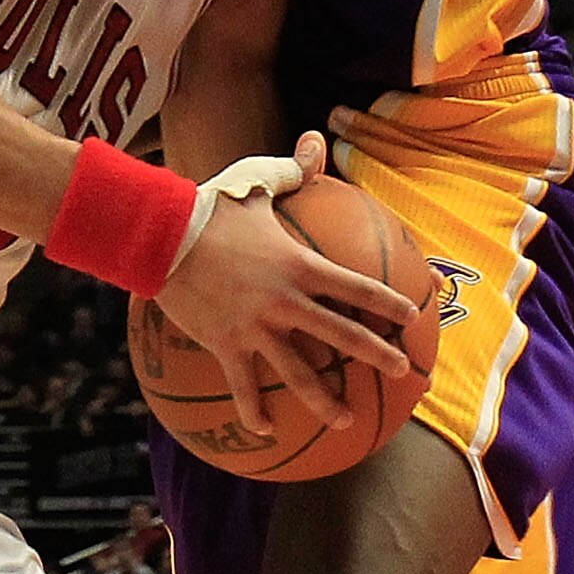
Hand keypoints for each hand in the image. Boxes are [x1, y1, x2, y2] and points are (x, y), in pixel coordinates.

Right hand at [156, 169, 413, 440]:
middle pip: (342, 336)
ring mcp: (256, 328)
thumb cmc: (210, 207)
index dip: (388, 303)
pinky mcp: (226, 345)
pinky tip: (266, 432)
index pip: (357, 287)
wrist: (160, 237)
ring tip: (348, 422)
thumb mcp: (257, 182)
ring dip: (325, 402)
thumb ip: (293, 169)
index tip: (413, 317)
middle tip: (405, 372)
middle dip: (378, 356)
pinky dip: (255, 412)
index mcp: (300, 264)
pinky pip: (244, 387)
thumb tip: (315, 140)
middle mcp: (285, 302)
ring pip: (299, 374)